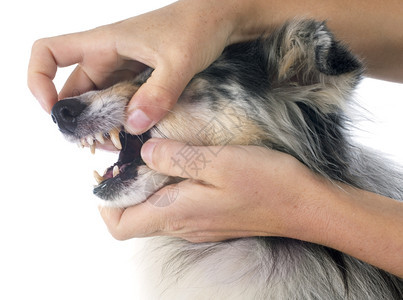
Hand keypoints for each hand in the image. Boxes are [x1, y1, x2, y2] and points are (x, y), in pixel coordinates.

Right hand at [27, 0, 238, 133]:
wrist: (219, 21)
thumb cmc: (197, 27)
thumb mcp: (179, 61)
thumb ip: (158, 94)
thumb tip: (133, 126)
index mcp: (104, 43)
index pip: (49, 52)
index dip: (38, 79)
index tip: (52, 108)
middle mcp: (108, 57)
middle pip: (75, 90)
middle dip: (77, 118)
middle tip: (91, 144)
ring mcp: (123, 70)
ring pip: (98, 100)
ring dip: (100, 123)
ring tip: (111, 146)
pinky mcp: (139, 80)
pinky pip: (120, 102)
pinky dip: (120, 120)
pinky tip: (130, 137)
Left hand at [99, 138, 319, 242]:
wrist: (307, 206)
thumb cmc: (268, 184)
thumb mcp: (219, 161)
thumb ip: (176, 156)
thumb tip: (145, 151)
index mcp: (178, 212)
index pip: (121, 225)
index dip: (106, 202)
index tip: (109, 171)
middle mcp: (184, 225)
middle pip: (136, 218)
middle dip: (125, 188)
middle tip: (130, 154)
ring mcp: (199, 224)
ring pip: (156, 210)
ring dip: (148, 185)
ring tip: (155, 153)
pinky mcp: (212, 218)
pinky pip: (178, 206)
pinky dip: (169, 187)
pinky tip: (183, 163)